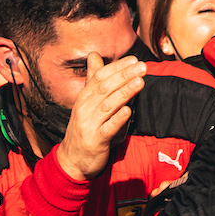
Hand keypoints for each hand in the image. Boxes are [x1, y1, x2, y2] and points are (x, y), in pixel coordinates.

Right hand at [55, 53, 145, 179]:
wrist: (72, 160)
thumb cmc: (84, 128)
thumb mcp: (86, 102)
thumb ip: (93, 79)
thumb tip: (94, 55)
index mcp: (84, 98)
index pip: (100, 77)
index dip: (116, 67)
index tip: (133, 59)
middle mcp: (84, 109)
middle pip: (105, 88)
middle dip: (124, 76)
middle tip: (142, 66)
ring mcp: (89, 125)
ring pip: (108, 105)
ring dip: (124, 92)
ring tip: (140, 81)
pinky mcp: (95, 141)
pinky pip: (107, 128)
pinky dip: (118, 119)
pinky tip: (129, 110)